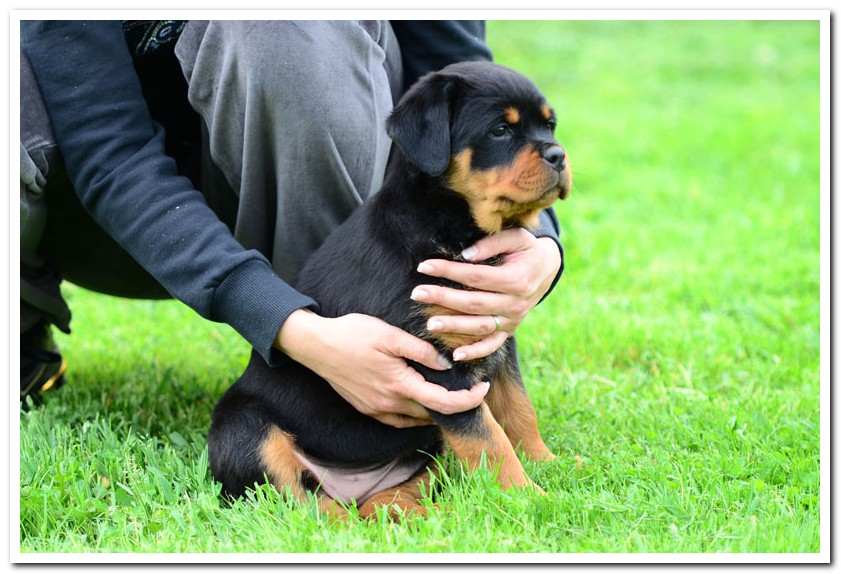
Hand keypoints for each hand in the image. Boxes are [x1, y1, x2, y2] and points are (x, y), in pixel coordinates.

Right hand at [274, 309, 489, 427]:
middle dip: (454, 404)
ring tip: (447, 391)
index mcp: (399, 385)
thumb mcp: (390, 334)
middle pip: (432, 414)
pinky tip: (418, 398)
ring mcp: (376, 409)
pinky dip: (414, 412)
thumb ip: (420, 351)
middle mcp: (389, 403)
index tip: (483, 389)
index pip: (443, 403)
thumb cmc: (352, 334)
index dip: (468, 400)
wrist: (315, 346)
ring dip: (434, 409)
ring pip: (416, 419)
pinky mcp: (366, 408)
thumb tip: (445, 365)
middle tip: (468, 387)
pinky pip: (398, 419)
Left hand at [411, 229, 561, 361]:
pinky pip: (493, 345)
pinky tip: (455, 355)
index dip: (449, 271)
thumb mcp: (516, 238)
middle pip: (473, 303)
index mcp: (515, 279)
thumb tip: (465, 255)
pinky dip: (476, 352)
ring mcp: (513, 319)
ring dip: (454, 326)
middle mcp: (515, 303)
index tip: (424, 266)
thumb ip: (491, 245)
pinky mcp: (510, 330)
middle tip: (417, 294)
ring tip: (430, 324)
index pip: (475, 276)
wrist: (548, 268)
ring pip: (480, 326)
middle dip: (443, 298)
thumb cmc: (526, 249)